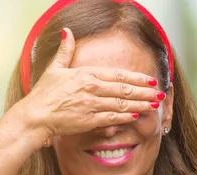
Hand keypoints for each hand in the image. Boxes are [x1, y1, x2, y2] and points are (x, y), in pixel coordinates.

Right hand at [15, 28, 162, 138]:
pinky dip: (126, 117)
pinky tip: (137, 116)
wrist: (35, 116)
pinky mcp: (90, 120)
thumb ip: (65, 51)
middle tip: (160, 94)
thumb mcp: (54, 69)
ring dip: (141, 105)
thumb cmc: (44, 94)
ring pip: (123, 104)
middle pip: (125, 89)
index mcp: (86, 74)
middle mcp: (92, 88)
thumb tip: (67, 32)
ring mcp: (92, 105)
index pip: (118, 74)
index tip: (151, 80)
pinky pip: (113, 118)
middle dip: (145, 92)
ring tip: (154, 105)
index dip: (137, 78)